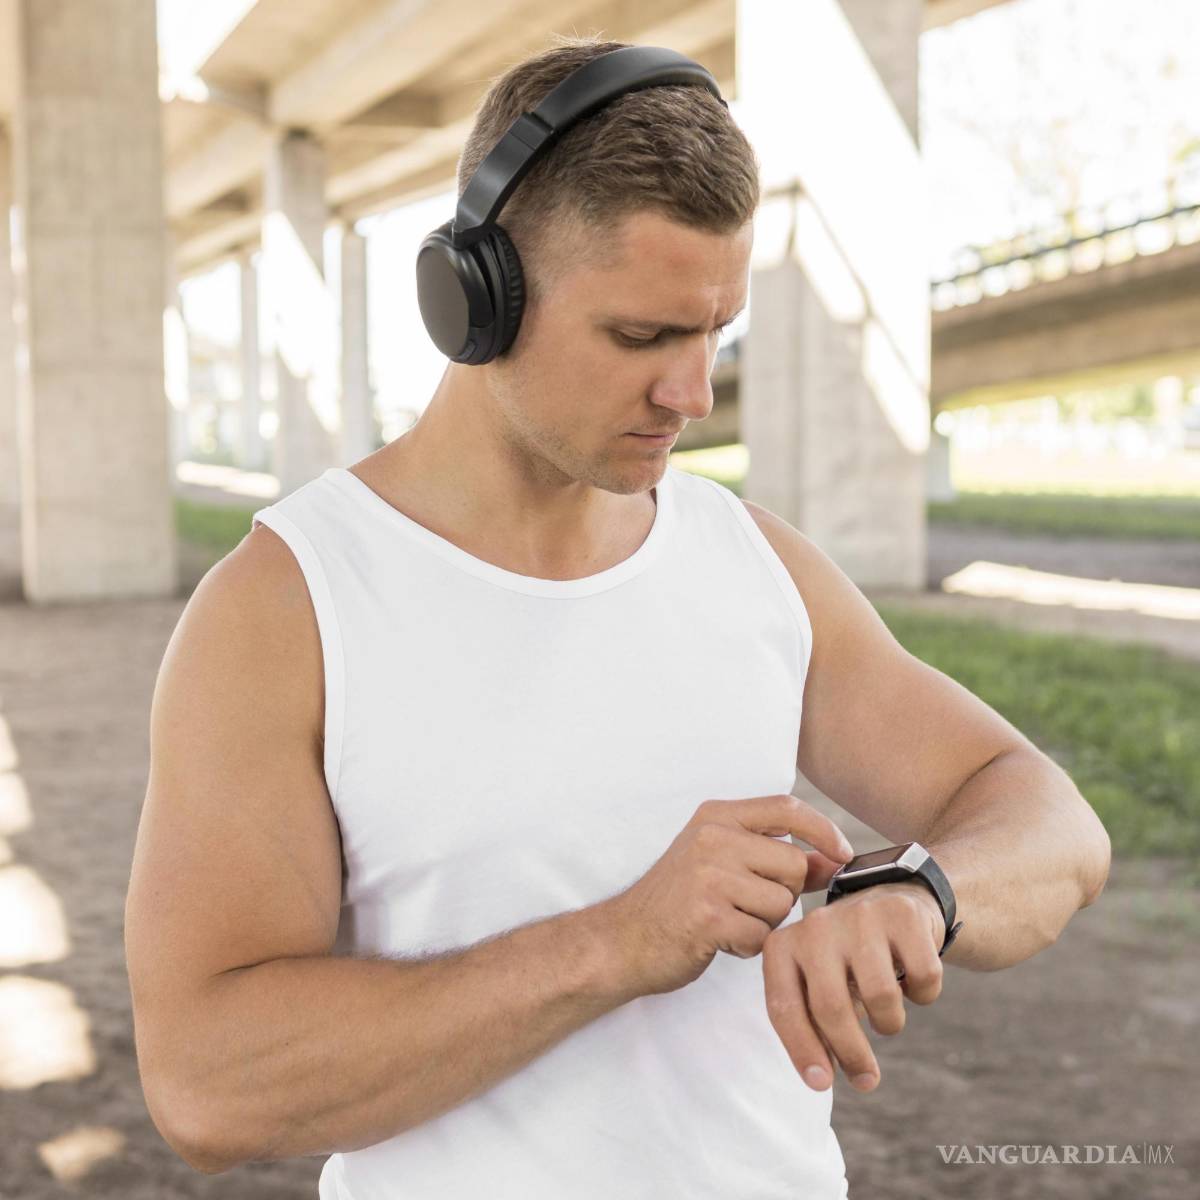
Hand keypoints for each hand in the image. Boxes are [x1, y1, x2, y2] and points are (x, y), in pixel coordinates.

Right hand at [602, 795, 854, 996]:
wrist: (623, 939)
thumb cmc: (679, 901)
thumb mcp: (721, 863)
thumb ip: (775, 858)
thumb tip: (832, 860)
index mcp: (716, 816)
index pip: (786, 807)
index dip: (823, 829)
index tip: (841, 853)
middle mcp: (712, 837)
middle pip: (792, 865)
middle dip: (782, 895)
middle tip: (746, 906)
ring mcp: (707, 875)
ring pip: (780, 903)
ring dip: (763, 924)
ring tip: (728, 922)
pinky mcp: (707, 916)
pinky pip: (760, 936)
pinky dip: (746, 947)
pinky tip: (719, 941)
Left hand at [761, 881, 945, 1092]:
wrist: (892, 897)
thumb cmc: (846, 957)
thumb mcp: (817, 982)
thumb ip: (812, 1023)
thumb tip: (820, 1076)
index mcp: (784, 945)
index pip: (784, 1006)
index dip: (801, 1050)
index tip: (820, 1084)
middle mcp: (815, 925)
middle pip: (831, 1007)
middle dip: (852, 1054)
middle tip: (866, 1080)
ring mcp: (860, 916)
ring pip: (881, 996)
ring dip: (891, 1022)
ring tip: (887, 1012)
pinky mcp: (902, 914)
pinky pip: (923, 978)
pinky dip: (923, 994)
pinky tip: (912, 979)